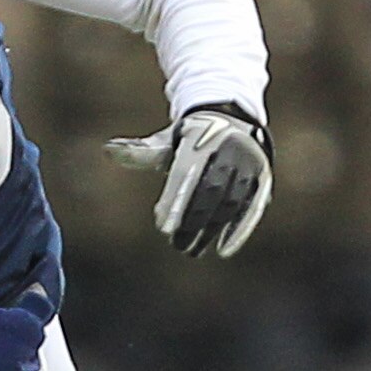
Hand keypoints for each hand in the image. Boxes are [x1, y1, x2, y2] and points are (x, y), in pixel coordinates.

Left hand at [108, 103, 273, 258]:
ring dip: (212, 229)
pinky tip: (223, 249)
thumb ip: (140, 152)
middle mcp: (230, 148)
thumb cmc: (188, 139)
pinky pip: (251, 207)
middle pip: (210, 190)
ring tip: (192, 250)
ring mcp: (249, 163)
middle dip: (193, 219)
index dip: (175, 200)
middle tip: (176, 243)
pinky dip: (239, 229)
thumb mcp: (164, 142)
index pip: (187, 174)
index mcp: (201, 137)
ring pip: (231, 201)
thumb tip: (108, 150)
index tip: (162, 226)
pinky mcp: (262, 178)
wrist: (230, 120)